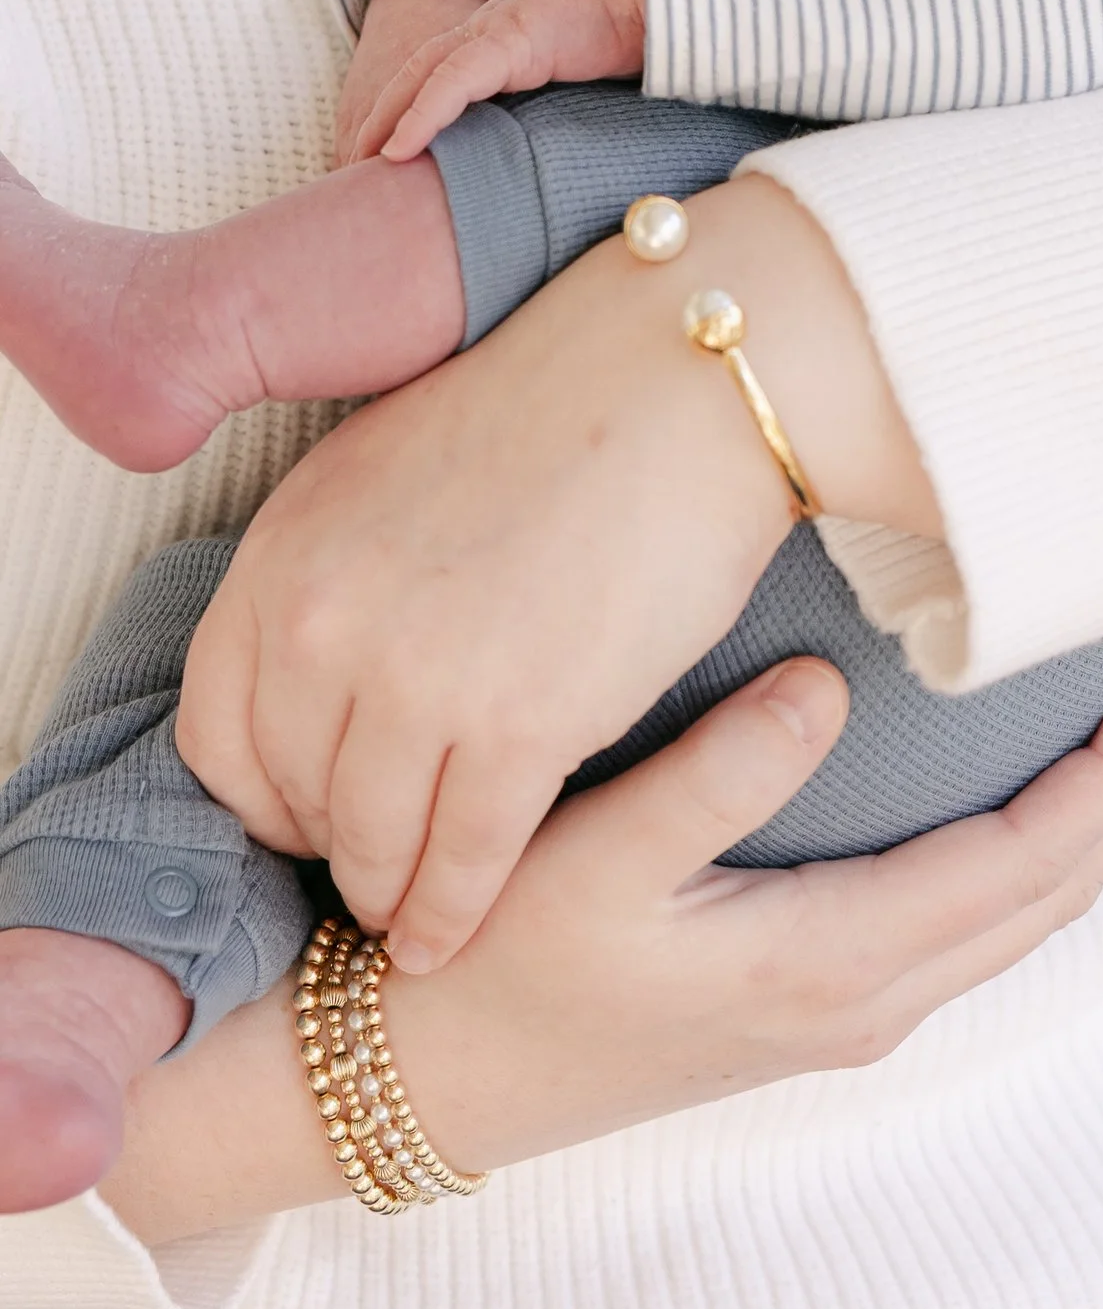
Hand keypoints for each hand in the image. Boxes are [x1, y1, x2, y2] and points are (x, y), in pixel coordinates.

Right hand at [105, 649, 1102, 1243]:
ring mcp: (843, 1006)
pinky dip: (1041, 850)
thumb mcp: (589, 861)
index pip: (1036, 856)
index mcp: (833, 959)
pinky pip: (974, 918)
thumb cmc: (492, 965)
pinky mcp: (812, 995)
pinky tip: (1046, 799)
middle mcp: (863, 995)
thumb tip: (821, 686)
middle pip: (1058, 883)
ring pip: (1023, 906)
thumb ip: (711, 777)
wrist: (413, 1083)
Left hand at [176, 173, 936, 974]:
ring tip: (411, 913)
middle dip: (331, 846)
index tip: (303, 815)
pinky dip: (455, 912)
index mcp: (282, 550)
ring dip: (390, 895)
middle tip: (371, 866)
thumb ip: (328, 572)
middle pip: (294, 801)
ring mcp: (416, 680)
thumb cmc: (553, 407)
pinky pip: (464, 862)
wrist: (681, 376)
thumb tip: (313, 676)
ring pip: (373, 847)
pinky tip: (457, 932)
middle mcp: (323, 622)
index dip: (259, 795)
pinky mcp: (519, 726)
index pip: (215, 734)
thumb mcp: (383, 468)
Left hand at [354, 0, 647, 163]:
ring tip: (360, 165)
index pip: (435, 74)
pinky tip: (399, 149)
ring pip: (422, 75)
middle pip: (413, 73)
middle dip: (377, 119)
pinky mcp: (515, 36)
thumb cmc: (637, 38)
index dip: (403, 111)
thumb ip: (551, 109)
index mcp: (504, 36)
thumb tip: (542, 160)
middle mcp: (491, 27)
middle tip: (349, 168)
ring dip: (386, 121)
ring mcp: (499, 26)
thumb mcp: (581, 83)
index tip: (381, 159)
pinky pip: (455, 81)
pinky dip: (423, 115)